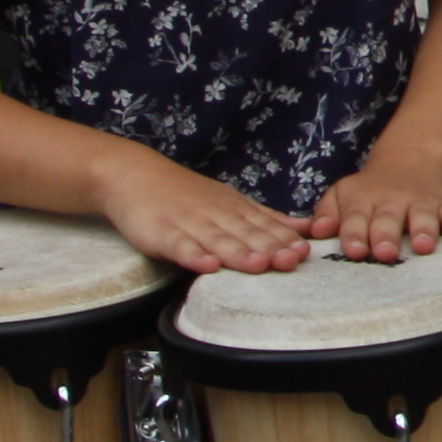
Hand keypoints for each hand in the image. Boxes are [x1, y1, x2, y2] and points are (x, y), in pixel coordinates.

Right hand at [97, 150, 312, 275]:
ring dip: (239, 253)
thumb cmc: (187, 195)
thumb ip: (266, 219)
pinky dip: (193, 256)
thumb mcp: (231, 202)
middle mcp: (217, 215)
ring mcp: (189, 223)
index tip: (306, 252)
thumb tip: (306, 230)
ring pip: (218, 240)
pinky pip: (179, 246)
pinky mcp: (161, 233)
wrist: (136, 175)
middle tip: (292, 261)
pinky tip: (207, 266)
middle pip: (247, 233)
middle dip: (271, 248)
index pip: (265, 225)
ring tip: (258, 265)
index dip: (285, 239)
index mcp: (235, 209)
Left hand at [310, 157, 441, 263]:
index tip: (354, 251)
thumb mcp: (342, 194)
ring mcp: (419, 202)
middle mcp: (391, 201)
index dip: (354, 234)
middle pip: (388, 219)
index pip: (355, 217)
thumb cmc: (369, 191)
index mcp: (362, 201)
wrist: (410, 160)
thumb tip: (315, 231)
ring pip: (422, 215)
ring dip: (423, 230)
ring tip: (423, 246)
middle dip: (386, 235)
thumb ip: (327, 213)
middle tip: (384, 253)